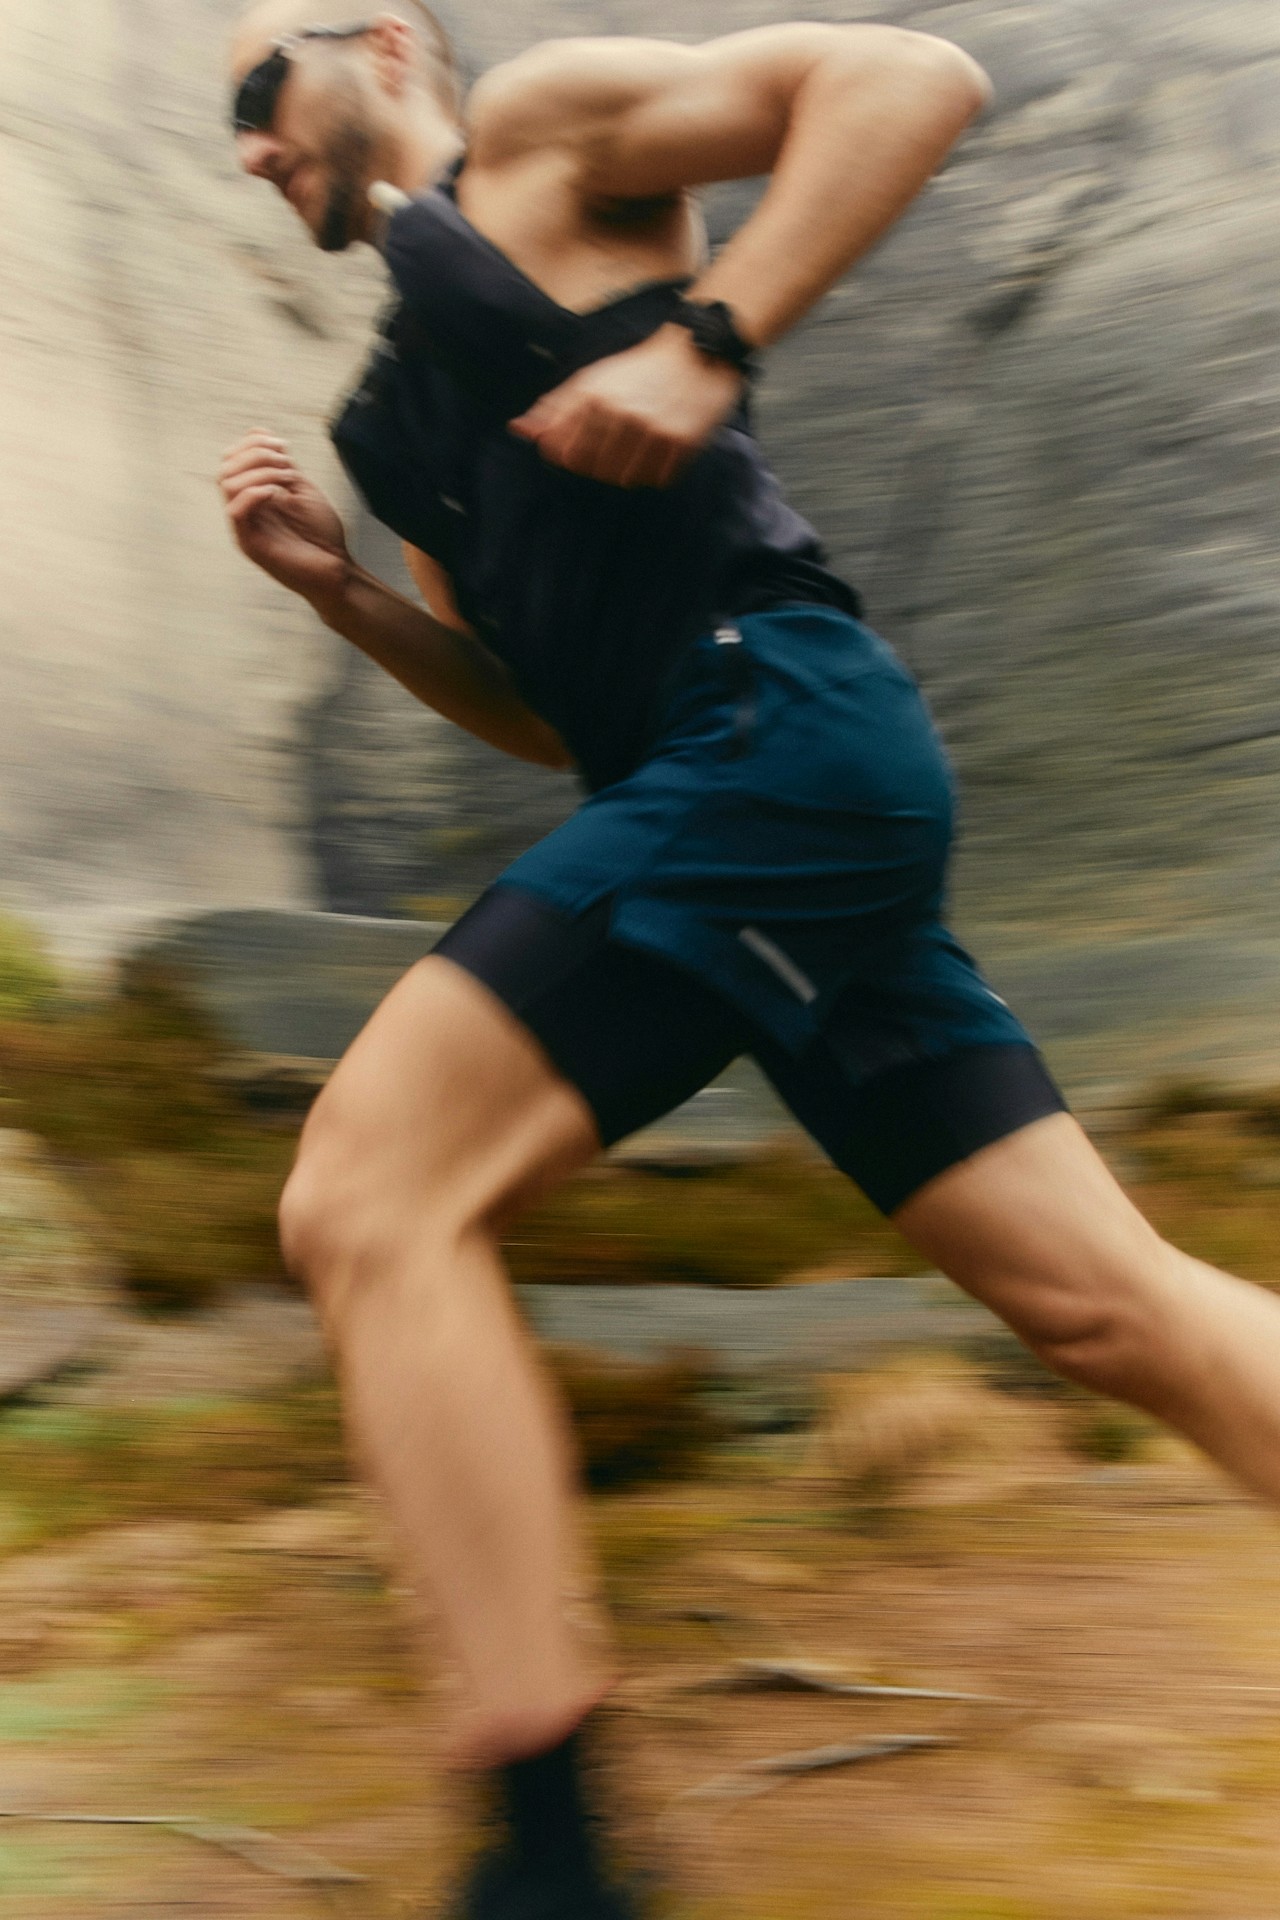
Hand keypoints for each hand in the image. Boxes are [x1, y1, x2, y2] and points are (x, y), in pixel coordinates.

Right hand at [218, 431, 350, 604]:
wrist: (336, 569)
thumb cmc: (321, 534)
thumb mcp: (301, 488)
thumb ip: (280, 463)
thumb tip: (261, 433)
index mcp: (253, 494)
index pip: (232, 458)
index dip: (252, 443)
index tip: (282, 447)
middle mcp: (244, 509)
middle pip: (226, 467)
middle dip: (256, 454)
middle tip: (286, 463)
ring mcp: (245, 526)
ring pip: (227, 485)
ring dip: (260, 472)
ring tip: (286, 479)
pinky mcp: (250, 543)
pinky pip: (235, 511)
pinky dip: (254, 493)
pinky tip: (276, 494)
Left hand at [508, 324, 743, 487]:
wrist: (698, 352)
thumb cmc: (640, 368)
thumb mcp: (593, 379)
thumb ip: (554, 407)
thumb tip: (518, 430)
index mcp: (593, 395)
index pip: (563, 452)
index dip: (569, 455)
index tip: (581, 446)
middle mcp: (620, 413)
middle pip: (593, 469)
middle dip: (599, 463)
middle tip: (617, 441)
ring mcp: (651, 430)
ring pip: (624, 479)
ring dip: (629, 468)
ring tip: (640, 443)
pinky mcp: (680, 444)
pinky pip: (656, 479)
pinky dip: (655, 470)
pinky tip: (660, 447)